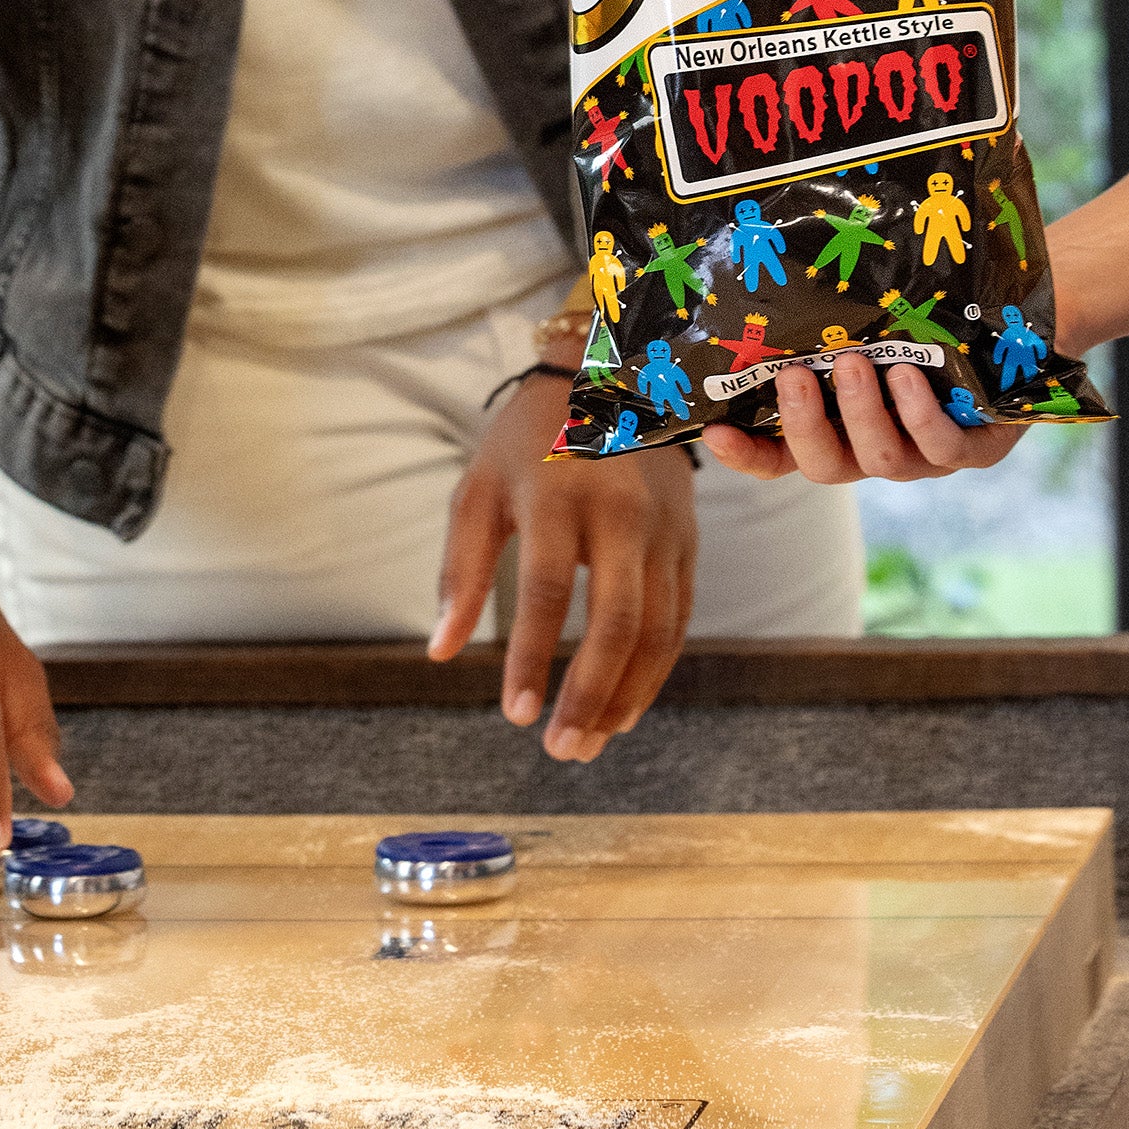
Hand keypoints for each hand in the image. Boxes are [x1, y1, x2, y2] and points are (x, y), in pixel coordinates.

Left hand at [433, 370, 693, 762]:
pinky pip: (679, 621)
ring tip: (590, 742)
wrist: (611, 378)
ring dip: (626, 697)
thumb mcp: (479, 487)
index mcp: (556, 494)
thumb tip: (440, 650)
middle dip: (589, 696)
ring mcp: (662, 529)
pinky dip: (655, 672)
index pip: (547, 594)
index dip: (532, 661)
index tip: (516, 716)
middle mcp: (619, 513)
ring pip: (657, 632)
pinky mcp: (688, 542)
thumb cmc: (526, 440)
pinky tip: (626, 705)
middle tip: (561, 750)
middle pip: (616, 624)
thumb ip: (461, 570)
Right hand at [700, 349, 1025, 483]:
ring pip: (881, 459)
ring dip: (861, 413)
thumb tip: (751, 282)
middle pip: (823, 467)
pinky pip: (942, 448)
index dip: (746, 454)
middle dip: (804, 425)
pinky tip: (907, 377)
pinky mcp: (974, 449)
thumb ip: (813, 323)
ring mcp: (921, 456)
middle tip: (795, 376)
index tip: (715, 430)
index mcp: (834, 428)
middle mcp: (870, 448)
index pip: (777, 456)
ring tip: (855, 362)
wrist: (1001, 330)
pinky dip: (919, 414)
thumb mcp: (856, 325)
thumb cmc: (912, 322)